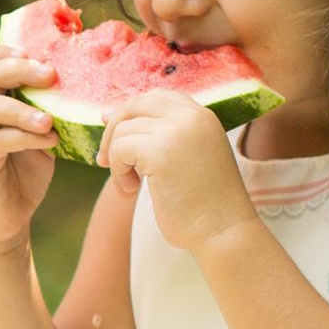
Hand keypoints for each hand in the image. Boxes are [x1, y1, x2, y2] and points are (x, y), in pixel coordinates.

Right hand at [0, 44, 59, 253]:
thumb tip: (83, 91)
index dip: (3, 51)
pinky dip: (24, 138)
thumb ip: (47, 115)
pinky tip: (49, 142)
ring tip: (50, 120)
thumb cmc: (21, 178)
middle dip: (18, 69)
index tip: (34, 52)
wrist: (2, 223)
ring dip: (22, 109)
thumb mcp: (38, 140)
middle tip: (50, 74)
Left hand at [95, 91, 255, 254]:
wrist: (224, 231)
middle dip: (113, 131)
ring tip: (131, 187)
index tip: (116, 138)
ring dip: (116, 160)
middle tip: (104, 160)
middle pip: (135, 105)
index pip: (157, 97)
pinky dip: (117, 172)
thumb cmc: (202, 204)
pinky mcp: (161, 151)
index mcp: (203, 116)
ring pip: (122, 130)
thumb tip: (108, 115)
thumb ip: (161, 136)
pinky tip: (130, 191)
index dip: (131, 113)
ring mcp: (178, 131)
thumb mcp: (187, 157)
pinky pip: (119, 149)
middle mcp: (192, 117)